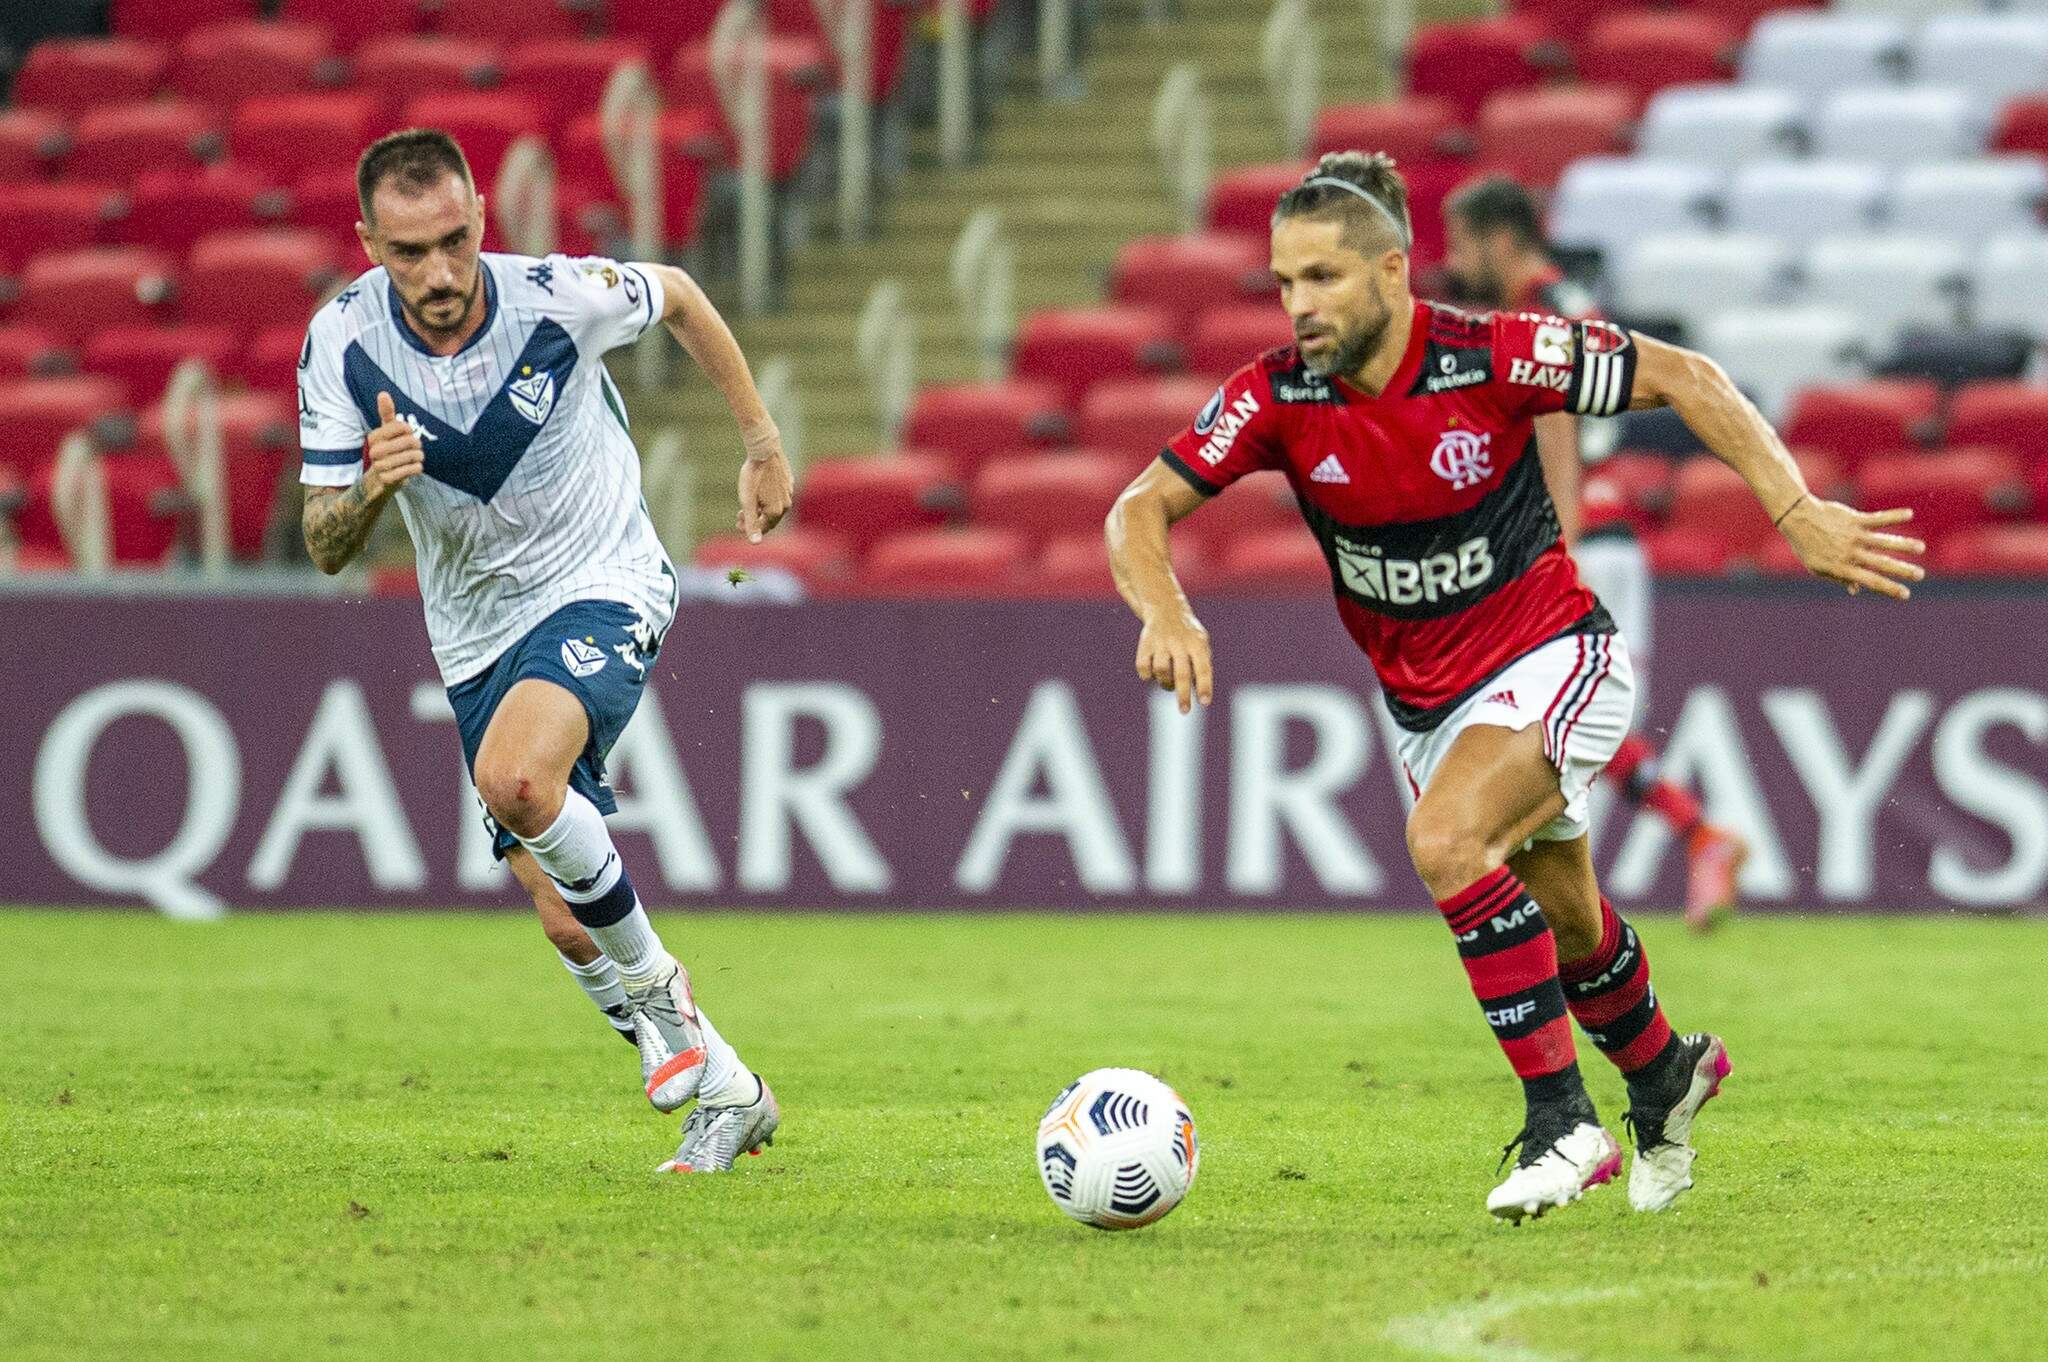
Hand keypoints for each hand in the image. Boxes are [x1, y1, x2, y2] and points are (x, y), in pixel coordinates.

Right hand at [363, 392, 425, 499]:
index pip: (402, 426)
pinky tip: (412, 468)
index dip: (409, 431)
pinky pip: (413, 469)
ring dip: (418, 457)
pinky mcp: (388, 479)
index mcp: (374, 436)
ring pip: (414, 456)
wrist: (379, 480)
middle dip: (417, 445)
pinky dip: (417, 468)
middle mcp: (375, 450)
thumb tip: (383, 393)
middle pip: (410, 441)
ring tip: (413, 458)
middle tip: (414, 449)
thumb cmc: (386, 451)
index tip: (406, 434)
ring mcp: (380, 466)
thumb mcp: (385, 432)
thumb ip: (386, 413)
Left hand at [737, 433, 792, 542]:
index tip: (738, 523)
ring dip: (761, 509)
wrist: (765, 450)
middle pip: (770, 519)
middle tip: (740, 515)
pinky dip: (768, 498)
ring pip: (775, 507)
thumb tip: (755, 543)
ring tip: (749, 503)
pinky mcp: (789, 482)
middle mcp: (786, 504)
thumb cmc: (753, 476)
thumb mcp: (747, 501)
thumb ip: (751, 523)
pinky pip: (779, 496)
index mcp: (776, 511)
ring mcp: (789, 492)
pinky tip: (760, 491)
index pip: (763, 528)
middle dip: (755, 520)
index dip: (749, 529)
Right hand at [1136, 608, 1213, 713]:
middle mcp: (1179, 643)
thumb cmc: (1188, 635)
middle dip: (1183, 695)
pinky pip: (1143, 667)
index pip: (1203, 668)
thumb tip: (1200, 693)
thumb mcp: (1201, 644)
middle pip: (1182, 673)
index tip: (1205, 703)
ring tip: (1169, 684)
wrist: (1165, 610)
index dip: (1204, 686)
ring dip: (1166, 684)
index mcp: (1197, 644)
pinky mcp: (1145, 645)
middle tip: (1185, 711)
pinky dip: (1147, 676)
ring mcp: (1160, 643)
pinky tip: (1152, 674)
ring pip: (1162, 671)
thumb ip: (1202, 666)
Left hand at [1777, 496, 1925, 599]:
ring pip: (1883, 541)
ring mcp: (1853, 536)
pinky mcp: (1855, 520)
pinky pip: (1878, 519)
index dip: (1889, 588)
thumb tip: (1856, 589)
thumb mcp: (1819, 568)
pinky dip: (1893, 516)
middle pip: (1881, 564)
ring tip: (1920, 548)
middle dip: (1902, 571)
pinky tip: (1909, 514)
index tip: (1906, 594)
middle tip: (1920, 575)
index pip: (1870, 581)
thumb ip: (1839, 577)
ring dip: (1903, 545)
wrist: (1797, 520)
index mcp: (1842, 568)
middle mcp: (1850, 553)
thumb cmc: (1808, 546)